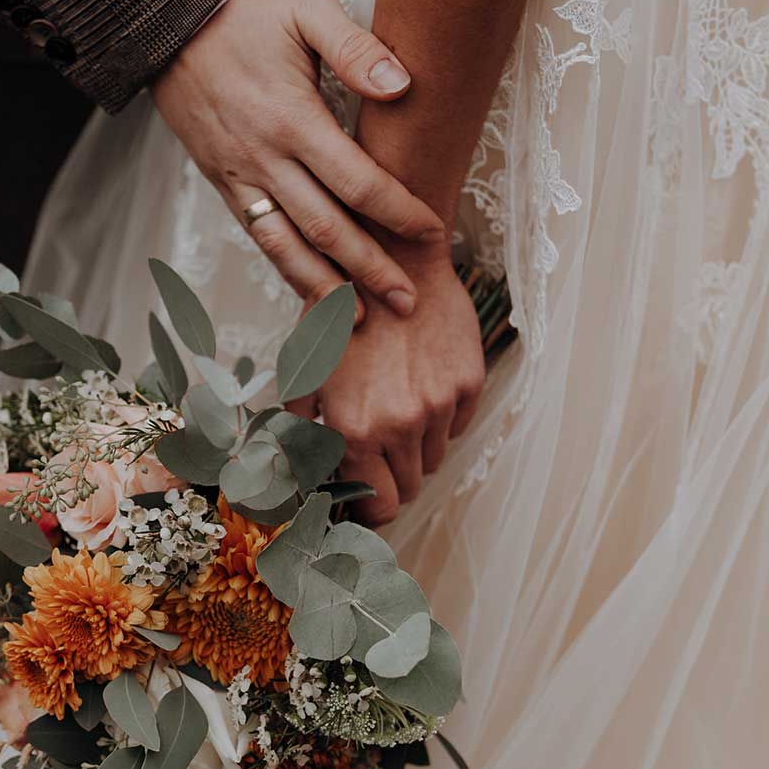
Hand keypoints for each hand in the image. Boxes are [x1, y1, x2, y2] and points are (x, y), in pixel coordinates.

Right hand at [150, 0, 445, 317]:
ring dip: (326, 288)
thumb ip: (355, 48)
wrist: (166, 13)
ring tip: (361, 320)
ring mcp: (238, 175)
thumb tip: (402, 85)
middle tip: (410, 301)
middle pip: (326, 229)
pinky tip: (311, 290)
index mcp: (292, 119)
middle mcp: (264, 158)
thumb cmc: (244, 5)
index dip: (398, 212)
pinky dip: (286, 269)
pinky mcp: (220, 180)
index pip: (357, 181)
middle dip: (371, 269)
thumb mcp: (305, 9)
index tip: (433, 233)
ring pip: (286, 247)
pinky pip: (257, 236)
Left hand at [311, 255, 484, 525]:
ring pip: (435, 458)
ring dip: (416, 446)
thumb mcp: (303, 371)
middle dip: (392, 477)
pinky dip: (441, 417)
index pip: (380, 508)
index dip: (372, 508)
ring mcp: (439, 405)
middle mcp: (400, 425)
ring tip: (396, 405)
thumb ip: (302, 430)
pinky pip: (457, 425)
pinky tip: (420, 383)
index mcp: (354, 430)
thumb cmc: (338, 316)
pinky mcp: (468, 383)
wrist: (391, 260)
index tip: (366, 496)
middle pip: (410, 489)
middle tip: (378, 448)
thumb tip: (300, 473)